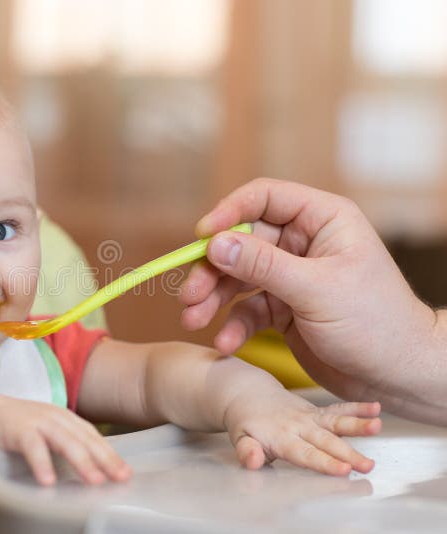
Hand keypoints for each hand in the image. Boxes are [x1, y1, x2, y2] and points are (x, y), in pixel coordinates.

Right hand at [0, 396, 131, 485]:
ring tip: (95, 481)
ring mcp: (36, 421)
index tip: (125, 473)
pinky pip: (32, 447)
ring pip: (64, 441)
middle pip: (84, 438)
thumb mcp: (46, 433)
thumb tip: (91, 471)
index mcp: (64, 418)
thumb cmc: (16, 428)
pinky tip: (49, 481)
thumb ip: (65, 446)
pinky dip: (41, 463)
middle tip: (120, 477)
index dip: (109, 454)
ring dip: (81, 461)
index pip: (92, 436)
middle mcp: (54, 417)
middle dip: (104, 458)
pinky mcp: (16, 430)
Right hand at [178, 178, 435, 401]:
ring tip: (193, 318)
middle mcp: (303, 243)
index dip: (228, 213)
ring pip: (238, 276)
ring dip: (213, 297)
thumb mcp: (316, 290)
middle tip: (189, 293)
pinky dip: (233, 325)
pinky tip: (227, 342)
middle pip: (241, 242)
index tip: (201, 237)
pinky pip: (247, 309)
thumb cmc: (377, 324)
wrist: (398, 377)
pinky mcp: (283, 308)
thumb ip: (263, 265)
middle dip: (212, 267)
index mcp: (322, 220)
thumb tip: (216, 242)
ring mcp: (291, 276)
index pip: (264, 199)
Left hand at [224, 390, 381, 475]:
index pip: (305, 453)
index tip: (343, 470)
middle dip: (347, 453)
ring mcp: (310, 417)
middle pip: (326, 441)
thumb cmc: (246, 423)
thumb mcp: (239, 439)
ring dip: (357, 425)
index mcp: (280, 437)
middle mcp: (299, 426)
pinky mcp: (318, 411)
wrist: (247, 393)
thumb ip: (247, 452)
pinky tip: (376, 408)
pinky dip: (357, 407)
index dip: (324, 462)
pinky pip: (338, 409)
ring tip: (377, 425)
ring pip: (336, 421)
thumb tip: (252, 462)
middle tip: (367, 465)